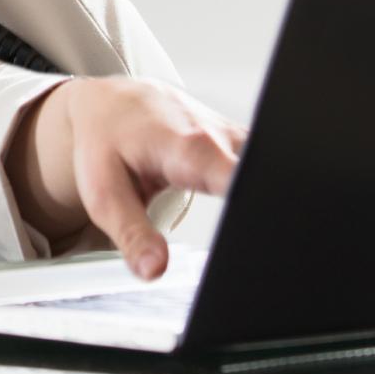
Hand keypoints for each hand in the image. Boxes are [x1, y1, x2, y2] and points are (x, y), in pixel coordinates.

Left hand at [6, 77, 243, 280]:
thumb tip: (153, 270)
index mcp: (189, 148)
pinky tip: (241, 202)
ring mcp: (236, 137)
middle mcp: (221, 137)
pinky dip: (257, 189)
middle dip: (262, 211)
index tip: (247, 237)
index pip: (240, 179)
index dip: (253, 209)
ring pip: (269, 173)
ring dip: (260, 200)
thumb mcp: (105, 195)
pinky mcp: (243, 142)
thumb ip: (132, 236)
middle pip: (264, 180)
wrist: (111, 102)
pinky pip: (263, 168)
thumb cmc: (106, 142)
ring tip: (235, 219)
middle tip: (236, 236)